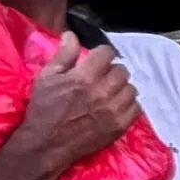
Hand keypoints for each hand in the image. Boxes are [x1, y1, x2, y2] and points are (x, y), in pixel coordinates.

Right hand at [14, 34, 141, 178]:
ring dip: (121, 88)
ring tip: (108, 93)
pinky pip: (136, 107)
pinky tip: (115, 107)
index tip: (96, 62)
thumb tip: (72, 34)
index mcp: (84, 76)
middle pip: (122, 70)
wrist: (45, 144)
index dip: (101, 55)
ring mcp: (113, 110)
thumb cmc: (43, 109)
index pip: (107, 53)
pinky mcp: (120, 126)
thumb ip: (63, 55)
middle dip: (111, 72)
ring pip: (131, 88)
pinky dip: (128, 105)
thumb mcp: (46, 78)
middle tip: (101, 79)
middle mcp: (102, 91)